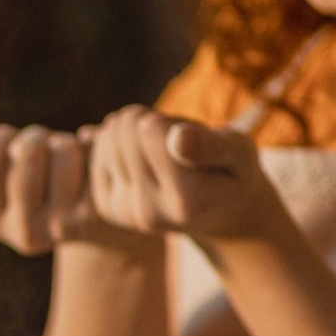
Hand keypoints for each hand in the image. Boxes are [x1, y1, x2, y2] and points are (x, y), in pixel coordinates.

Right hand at [0, 123, 156, 256]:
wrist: (93, 222)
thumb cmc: (39, 184)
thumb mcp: (3, 172)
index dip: (2, 137)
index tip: (12, 143)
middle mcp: (23, 233)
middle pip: (28, 152)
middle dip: (36, 135)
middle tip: (44, 144)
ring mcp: (62, 227)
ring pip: (63, 150)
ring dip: (65, 141)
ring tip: (67, 154)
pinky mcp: (97, 216)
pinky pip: (93, 158)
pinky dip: (92, 146)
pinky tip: (90, 159)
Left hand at [83, 107, 284, 245]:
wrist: (215, 213)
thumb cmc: (232, 172)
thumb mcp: (238, 153)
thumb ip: (212, 147)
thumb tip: (177, 138)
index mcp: (189, 200)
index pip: (149, 130)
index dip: (167, 121)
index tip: (186, 135)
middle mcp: (152, 213)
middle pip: (126, 132)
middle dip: (148, 122)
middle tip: (172, 141)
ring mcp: (126, 214)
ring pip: (109, 139)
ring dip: (133, 132)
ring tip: (159, 151)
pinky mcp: (108, 209)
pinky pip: (97, 153)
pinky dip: (116, 144)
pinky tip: (140, 157)